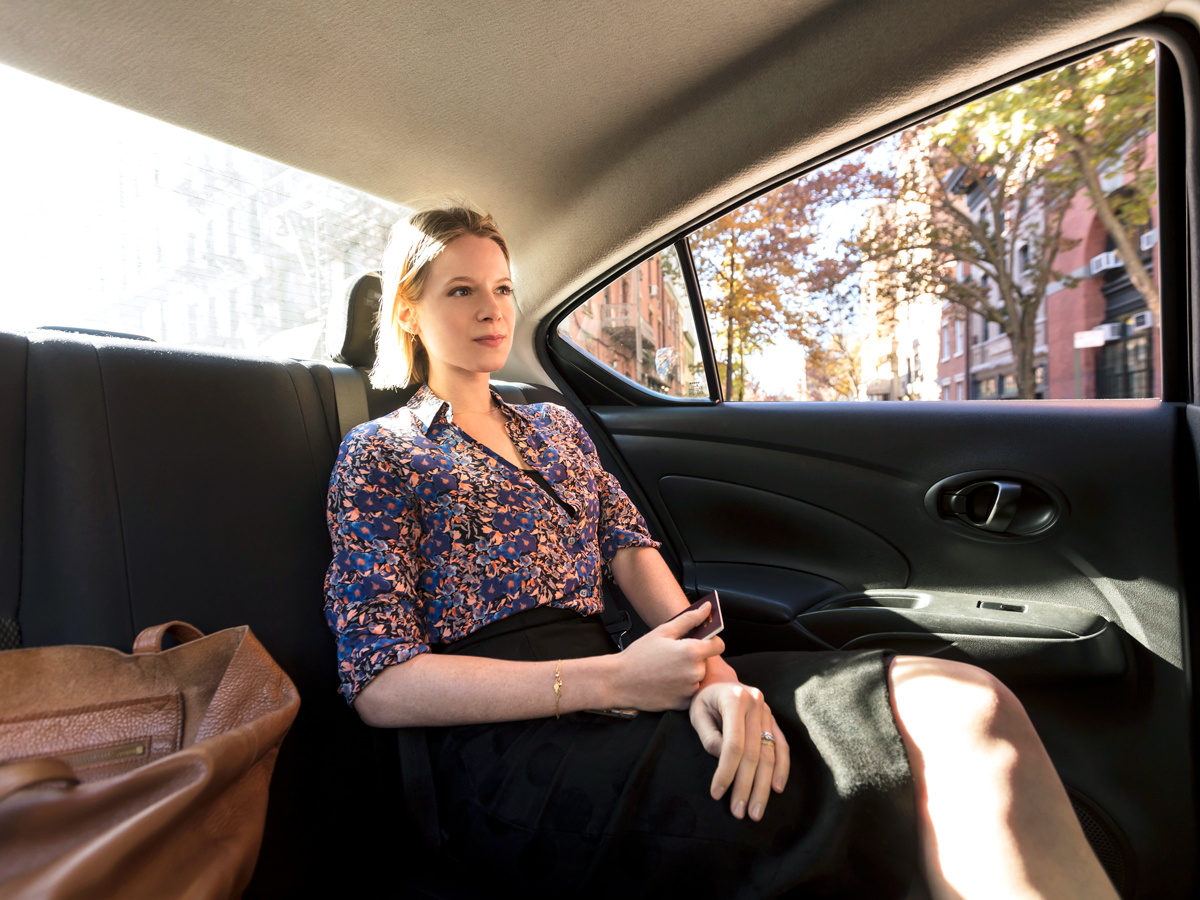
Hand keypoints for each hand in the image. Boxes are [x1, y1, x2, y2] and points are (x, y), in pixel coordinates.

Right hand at [610, 602, 726, 710]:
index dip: (711, 641)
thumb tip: (707, 608)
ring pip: (698, 677)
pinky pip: (690, 692)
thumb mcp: (663, 631)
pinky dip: (682, 687)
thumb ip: (689, 619)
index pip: (718, 645)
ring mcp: (690, 690)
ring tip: (668, 670)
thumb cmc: (639, 655)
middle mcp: (695, 673)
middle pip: (707, 662)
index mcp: (692, 652)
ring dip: (689, 673)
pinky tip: (667, 682)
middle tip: (674, 656)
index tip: (701, 641)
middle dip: (695, 658)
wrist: (619, 681)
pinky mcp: (683, 703)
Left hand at [689, 681, 790, 820]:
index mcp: (735, 699)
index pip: (733, 744)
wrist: (717, 679)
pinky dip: (781, 768)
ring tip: (756, 812)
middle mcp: (756, 704)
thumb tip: (723, 760)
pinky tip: (776, 788)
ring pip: (770, 754)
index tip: (717, 794)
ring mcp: (768, 712)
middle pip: (754, 753)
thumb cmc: (703, 699)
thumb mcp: (697, 713)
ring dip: (763, 786)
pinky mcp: (773, 720)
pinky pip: (782, 746)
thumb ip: (709, 736)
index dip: (726, 771)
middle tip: (740, 813)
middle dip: (746, 786)